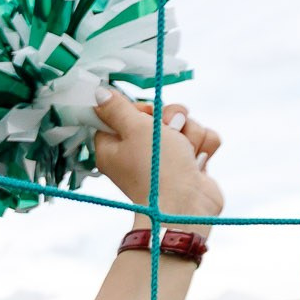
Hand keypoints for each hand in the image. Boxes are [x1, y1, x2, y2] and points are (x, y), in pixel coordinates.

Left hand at [92, 90, 223, 221]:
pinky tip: (197, 162)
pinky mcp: (189, 163)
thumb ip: (117, 108)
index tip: (145, 117)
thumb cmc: (155, 169)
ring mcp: (166, 158)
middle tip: (169, 133)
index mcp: (114, 146)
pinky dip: (203, 147)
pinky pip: (201, 139)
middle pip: (160, 114)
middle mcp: (138, 151)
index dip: (140, 109)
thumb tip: (97, 92)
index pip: (125, 111)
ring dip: (190, 135)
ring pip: (185, 124)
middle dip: (172, 119)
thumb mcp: (133, 129)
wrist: (187, 206)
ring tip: (184, 154)